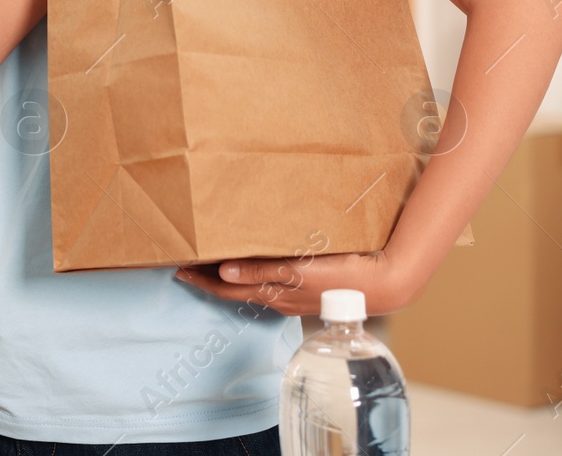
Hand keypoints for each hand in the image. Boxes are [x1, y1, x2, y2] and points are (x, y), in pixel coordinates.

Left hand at [172, 251, 416, 316]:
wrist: (383, 284)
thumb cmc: (341, 276)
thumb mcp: (298, 270)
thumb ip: (262, 270)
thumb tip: (224, 272)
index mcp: (272, 293)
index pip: (225, 288)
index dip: (200, 279)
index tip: (177, 268)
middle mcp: (278, 298)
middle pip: (234, 289)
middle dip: (209, 278)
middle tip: (186, 263)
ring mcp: (293, 296)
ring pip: (251, 286)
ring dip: (229, 276)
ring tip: (212, 263)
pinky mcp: (308, 290)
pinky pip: (271, 283)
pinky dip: (253, 275)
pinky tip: (254, 264)